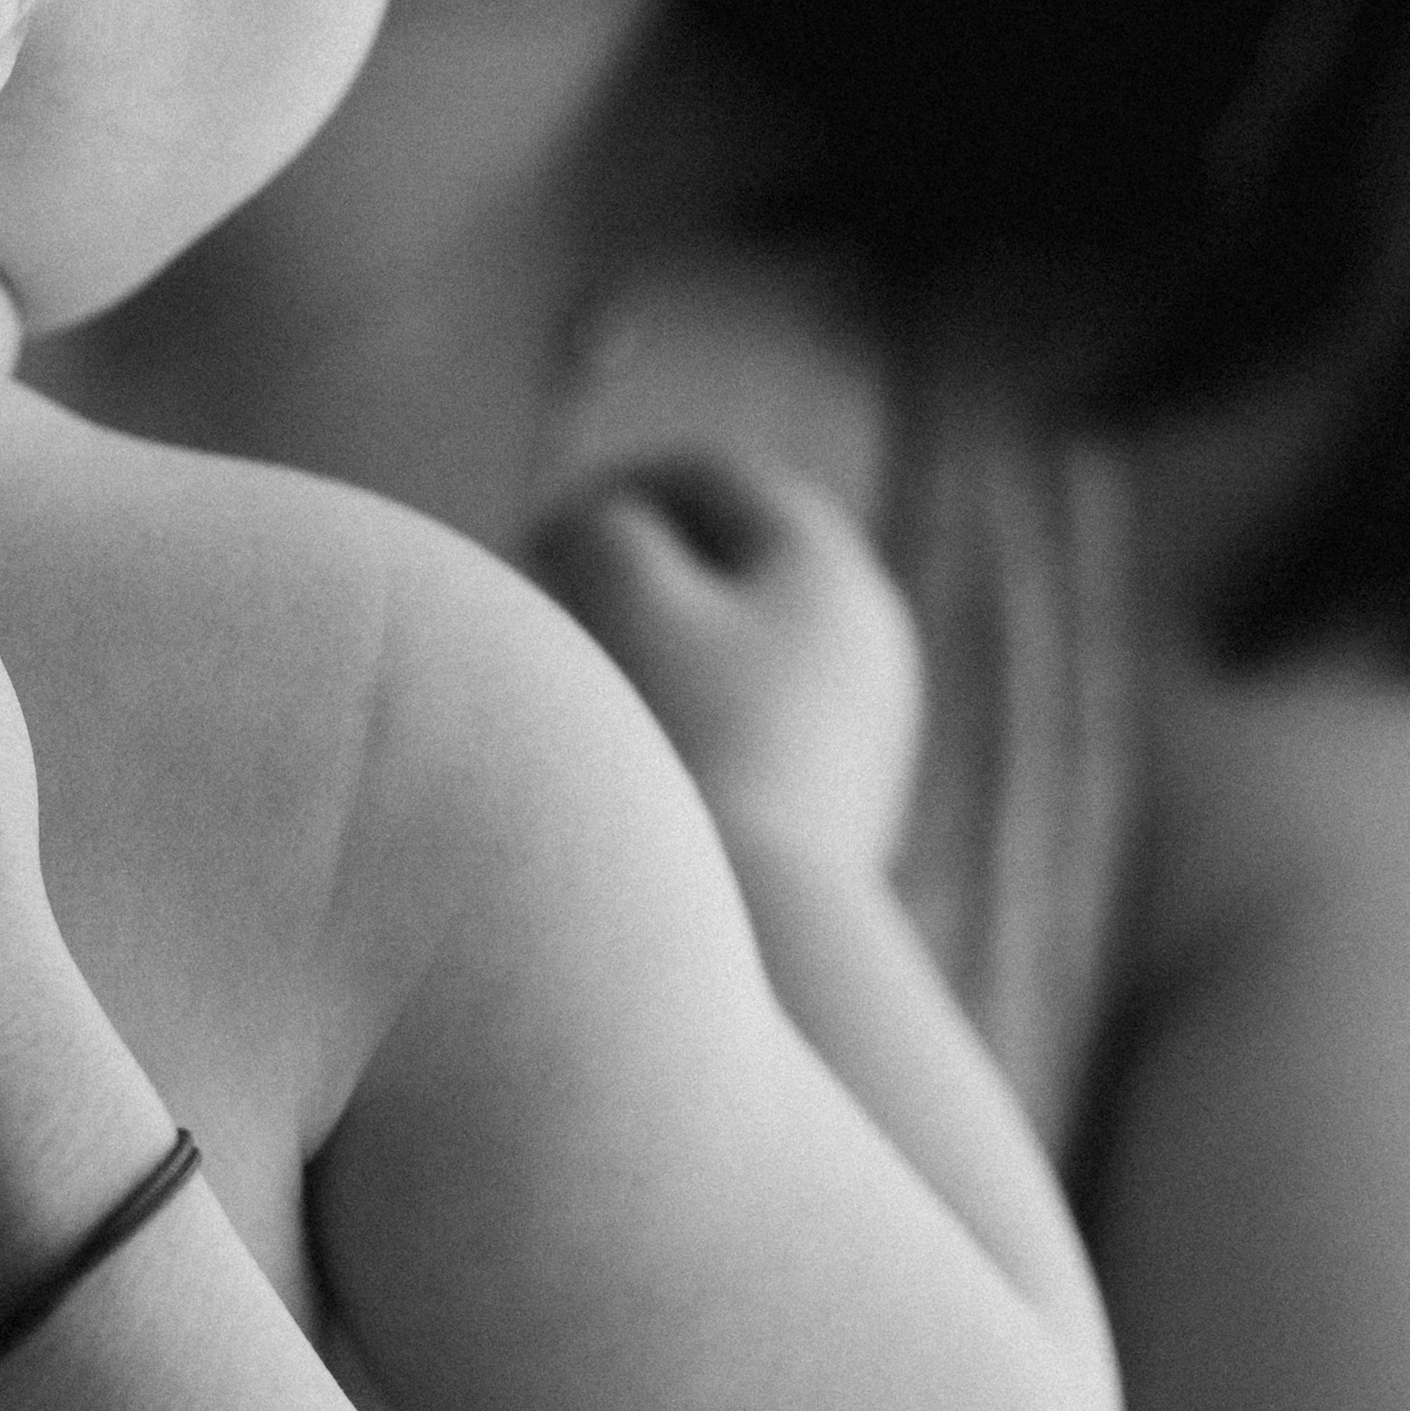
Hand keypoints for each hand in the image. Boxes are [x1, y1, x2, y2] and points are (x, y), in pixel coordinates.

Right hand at [534, 449, 922, 873]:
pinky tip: (634, 757)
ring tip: (586, 681)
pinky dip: (691, 707)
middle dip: (642, 563)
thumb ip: (605, 526)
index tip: (542, 537)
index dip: (617, 488)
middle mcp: (867, 633)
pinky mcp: (843, 799)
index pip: (715, 479)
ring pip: (746, 642)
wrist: (765, 931)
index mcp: (829, 564)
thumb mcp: (625, 594)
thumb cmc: (687, 738)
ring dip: (664, 640)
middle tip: (557, 600)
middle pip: (739, 558)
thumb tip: (607, 529)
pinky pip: (756, 717)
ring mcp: (865, 722)